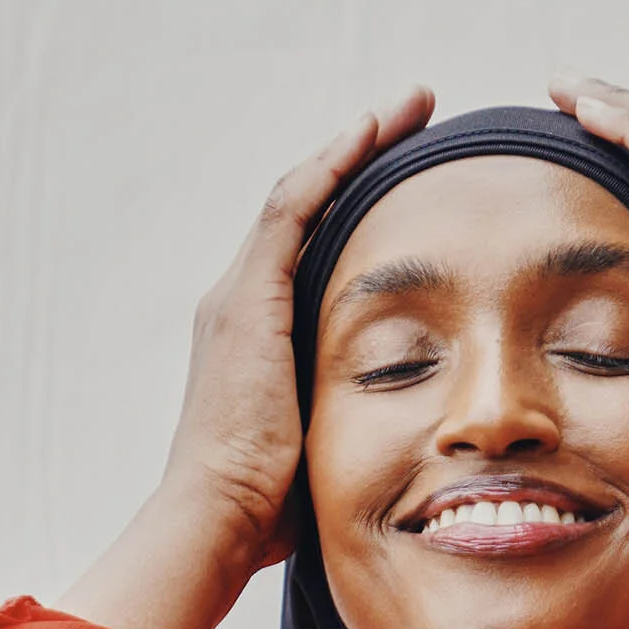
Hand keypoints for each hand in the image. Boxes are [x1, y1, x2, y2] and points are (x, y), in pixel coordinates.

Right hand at [59, 86, 431, 628]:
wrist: (216, 519)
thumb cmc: (267, 512)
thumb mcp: (320, 450)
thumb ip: (349, 425)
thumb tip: (411, 448)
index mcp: (252, 338)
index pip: (304, 252)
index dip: (350, 207)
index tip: (404, 177)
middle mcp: (236, 304)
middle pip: (301, 210)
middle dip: (356, 160)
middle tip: (411, 118)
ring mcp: (237, 298)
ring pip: (299, 197)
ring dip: (354, 148)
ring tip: (407, 109)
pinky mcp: (248, 300)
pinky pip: (291, 210)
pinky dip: (330, 168)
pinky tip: (369, 133)